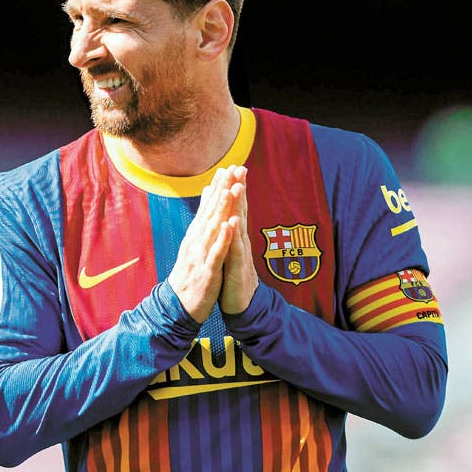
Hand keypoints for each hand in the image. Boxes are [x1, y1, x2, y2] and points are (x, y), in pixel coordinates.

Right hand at [168, 166, 239, 322]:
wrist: (178, 306)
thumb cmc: (189, 275)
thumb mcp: (193, 248)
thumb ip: (200, 226)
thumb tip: (203, 210)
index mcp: (195, 236)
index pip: (207, 208)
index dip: (217, 188)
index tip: (226, 168)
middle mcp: (196, 241)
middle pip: (210, 212)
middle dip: (221, 190)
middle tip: (230, 170)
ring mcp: (201, 255)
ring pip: (213, 228)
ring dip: (223, 208)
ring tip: (231, 190)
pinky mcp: (207, 270)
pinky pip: (217, 252)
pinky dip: (224, 237)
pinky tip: (231, 224)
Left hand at [220, 166, 258, 314]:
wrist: (242, 304)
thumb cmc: (234, 276)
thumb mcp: (230, 250)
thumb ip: (230, 232)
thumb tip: (229, 213)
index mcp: (236, 236)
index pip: (235, 208)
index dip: (233, 187)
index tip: (232, 166)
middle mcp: (240, 241)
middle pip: (240, 211)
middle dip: (239, 189)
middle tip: (239, 167)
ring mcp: (240, 254)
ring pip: (239, 226)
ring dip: (239, 207)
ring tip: (238, 187)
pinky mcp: (237, 268)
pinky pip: (235, 250)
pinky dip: (233, 236)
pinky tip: (233, 223)